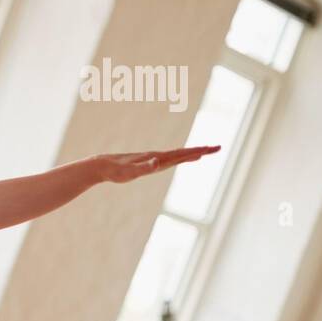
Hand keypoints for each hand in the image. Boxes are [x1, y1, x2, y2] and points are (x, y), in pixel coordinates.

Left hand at [94, 146, 220, 182]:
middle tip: (218, 148)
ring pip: (178, 155)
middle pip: (183, 153)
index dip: (197, 152)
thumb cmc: (115, 171)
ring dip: (193, 153)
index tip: (212, 149)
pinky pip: (170, 159)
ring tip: (206, 152)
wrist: (102, 165)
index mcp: (157, 158)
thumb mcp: (129, 172)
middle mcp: (157, 157)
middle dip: (201, 150)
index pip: (181, 154)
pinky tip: (186, 159)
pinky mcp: (149, 163)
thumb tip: (157, 161)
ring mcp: (154, 159)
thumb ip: (143, 167)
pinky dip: (182, 158)